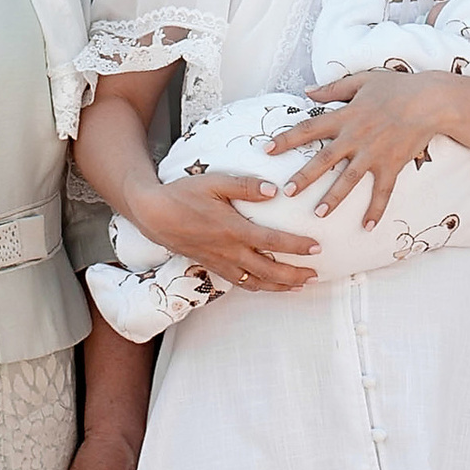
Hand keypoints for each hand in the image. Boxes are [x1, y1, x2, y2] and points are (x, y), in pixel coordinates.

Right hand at [139, 165, 321, 293]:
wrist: (153, 214)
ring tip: (299, 285)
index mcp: (234, 230)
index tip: (316, 248)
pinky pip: (240, 282)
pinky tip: (268, 285)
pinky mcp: (212, 266)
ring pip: (256, 282)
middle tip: (315, 274)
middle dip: (295, 275)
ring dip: (280, 286)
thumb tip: (274, 190)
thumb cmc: (184, 194)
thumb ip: (245, 185)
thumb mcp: (215, 182)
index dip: (297, 247)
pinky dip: (258, 287)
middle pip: (269, 271)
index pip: (273, 242)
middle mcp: (229, 251)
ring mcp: (220, 262)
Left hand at [263, 70, 459, 220]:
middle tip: (287, 193)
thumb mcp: (362, 80)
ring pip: (349, 179)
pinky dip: (376, 210)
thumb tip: (307, 92)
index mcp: (345, 116)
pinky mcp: (392, 165)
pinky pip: (383, 192)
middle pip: (324, 159)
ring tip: (319, 214)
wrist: (431, 101)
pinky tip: (367, 227)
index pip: (309, 129)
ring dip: (334, 197)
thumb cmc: (397, 87)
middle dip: (304, 177)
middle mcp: (356, 137)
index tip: (266, 151)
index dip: (286, 140)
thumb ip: (333, 88)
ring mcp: (374, 153)